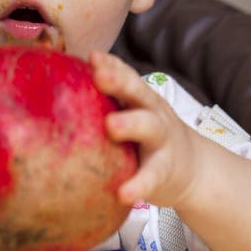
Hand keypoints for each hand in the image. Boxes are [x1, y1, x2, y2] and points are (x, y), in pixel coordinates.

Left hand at [90, 52, 204, 211]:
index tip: (92, 57)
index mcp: (141, 99)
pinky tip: (124, 194)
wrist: (195, 171)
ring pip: (149, 127)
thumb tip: (56, 89)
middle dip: (120, 82)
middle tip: (99, 76)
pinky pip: (151, 177)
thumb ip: (108, 102)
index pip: (127, 75)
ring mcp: (161, 141)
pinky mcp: (165, 172)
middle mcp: (153, 114)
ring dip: (130, 123)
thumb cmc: (148, 138)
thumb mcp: (135, 113)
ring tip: (111, 126)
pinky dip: (139, 185)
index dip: (111, 65)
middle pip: (139, 92)